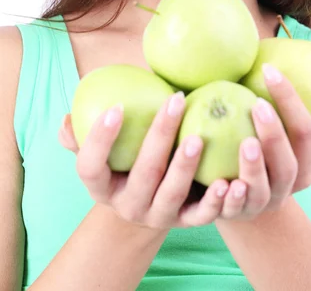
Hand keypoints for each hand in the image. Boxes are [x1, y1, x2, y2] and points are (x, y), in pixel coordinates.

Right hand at [59, 92, 229, 230]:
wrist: (148, 202)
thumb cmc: (124, 159)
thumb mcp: (101, 152)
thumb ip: (83, 134)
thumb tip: (69, 118)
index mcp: (101, 186)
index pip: (91, 166)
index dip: (100, 140)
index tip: (116, 106)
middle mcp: (127, 205)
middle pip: (142, 174)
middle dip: (159, 138)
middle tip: (175, 101)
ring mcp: (157, 216)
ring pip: (171, 194)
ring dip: (185, 166)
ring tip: (198, 138)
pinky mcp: (186, 222)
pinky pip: (201, 215)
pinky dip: (215, 201)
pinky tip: (228, 182)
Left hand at [215, 63, 310, 220]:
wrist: (238, 194)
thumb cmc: (260, 149)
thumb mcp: (282, 136)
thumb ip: (293, 116)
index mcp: (304, 164)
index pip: (305, 131)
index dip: (291, 101)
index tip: (269, 70)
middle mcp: (287, 186)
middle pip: (288, 164)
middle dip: (276, 135)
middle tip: (258, 105)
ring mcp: (262, 204)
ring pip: (263, 190)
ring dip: (256, 167)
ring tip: (245, 142)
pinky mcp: (236, 216)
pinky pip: (234, 209)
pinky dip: (229, 197)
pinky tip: (220, 180)